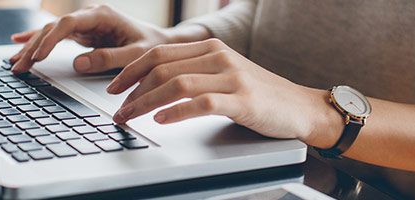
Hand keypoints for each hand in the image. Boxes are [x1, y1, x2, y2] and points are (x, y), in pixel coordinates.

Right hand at [8, 4, 170, 73]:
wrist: (161, 42)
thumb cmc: (152, 46)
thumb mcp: (136, 54)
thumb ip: (109, 58)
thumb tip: (78, 64)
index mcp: (103, 15)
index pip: (69, 24)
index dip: (51, 39)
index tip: (38, 56)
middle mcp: (90, 16)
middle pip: (54, 28)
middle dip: (34, 47)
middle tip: (19, 66)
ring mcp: (85, 24)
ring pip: (50, 32)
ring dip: (31, 47)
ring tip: (15, 64)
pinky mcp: (82, 33)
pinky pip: (55, 36)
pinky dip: (37, 40)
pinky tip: (18, 42)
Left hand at [106, 39, 343, 140]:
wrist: (300, 107)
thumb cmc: (260, 95)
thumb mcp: (225, 74)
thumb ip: (195, 73)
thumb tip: (153, 85)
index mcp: (212, 48)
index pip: (160, 53)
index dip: (131, 70)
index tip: (114, 88)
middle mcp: (219, 57)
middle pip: (162, 67)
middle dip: (131, 89)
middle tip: (117, 108)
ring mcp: (232, 78)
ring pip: (176, 84)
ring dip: (145, 102)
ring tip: (130, 116)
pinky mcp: (242, 101)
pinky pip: (201, 103)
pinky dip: (176, 112)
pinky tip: (161, 120)